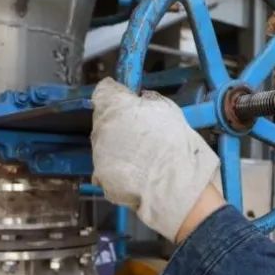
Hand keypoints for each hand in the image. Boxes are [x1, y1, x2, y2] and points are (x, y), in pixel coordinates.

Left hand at [90, 77, 222, 241]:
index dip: (114, 95)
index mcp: (117, 107)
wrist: (175, 183)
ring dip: (115, 146)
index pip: (103, 91)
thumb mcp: (169, 110)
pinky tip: (133, 171)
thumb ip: (149, 100)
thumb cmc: (176, 143)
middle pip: (102, 119)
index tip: (124, 100)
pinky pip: (105, 166)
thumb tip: (141, 98)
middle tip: (138, 133)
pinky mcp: (100, 175)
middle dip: (115, 122)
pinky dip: (116, 167)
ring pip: (102, 143)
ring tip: (138, 156)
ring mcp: (98, 153)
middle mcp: (101, 127)